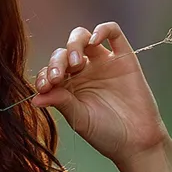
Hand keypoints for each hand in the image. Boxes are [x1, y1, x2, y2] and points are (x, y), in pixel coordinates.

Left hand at [30, 21, 169, 165]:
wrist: (136, 141)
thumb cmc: (106, 133)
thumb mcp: (79, 118)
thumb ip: (60, 102)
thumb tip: (34, 97)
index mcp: (69, 86)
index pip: (51, 69)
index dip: (45, 74)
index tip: (44, 87)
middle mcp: (84, 71)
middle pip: (64, 52)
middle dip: (57, 62)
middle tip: (58, 77)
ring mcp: (103, 63)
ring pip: (83, 38)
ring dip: (74, 45)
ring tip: (74, 64)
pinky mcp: (124, 58)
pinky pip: (113, 33)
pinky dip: (103, 30)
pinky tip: (94, 40)